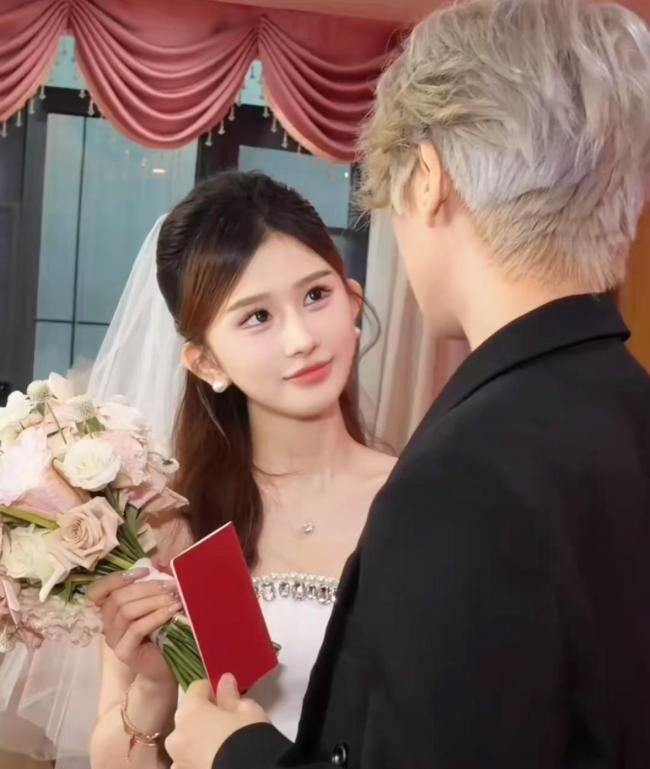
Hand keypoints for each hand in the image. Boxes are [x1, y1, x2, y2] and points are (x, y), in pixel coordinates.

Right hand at [87, 569, 181, 684]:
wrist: (167, 667)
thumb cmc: (163, 632)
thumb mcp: (157, 603)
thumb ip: (153, 586)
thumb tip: (159, 563)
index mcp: (111, 609)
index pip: (98, 590)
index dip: (118, 577)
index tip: (145, 571)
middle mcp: (108, 623)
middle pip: (118, 597)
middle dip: (146, 587)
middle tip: (171, 586)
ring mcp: (113, 639)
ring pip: (126, 611)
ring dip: (153, 601)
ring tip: (174, 599)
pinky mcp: (123, 652)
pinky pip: (136, 629)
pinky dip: (155, 616)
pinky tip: (172, 612)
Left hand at [165, 675, 268, 768]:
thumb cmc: (246, 737)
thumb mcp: (247, 710)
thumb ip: (230, 695)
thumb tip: (224, 681)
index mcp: (189, 711)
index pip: (197, 687)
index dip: (213, 688)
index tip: (227, 695)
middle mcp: (176, 735)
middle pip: (189, 715)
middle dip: (204, 715)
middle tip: (226, 721)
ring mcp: (177, 760)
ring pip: (187, 740)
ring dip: (199, 738)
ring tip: (222, 743)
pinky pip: (188, 761)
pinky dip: (198, 758)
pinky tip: (216, 759)